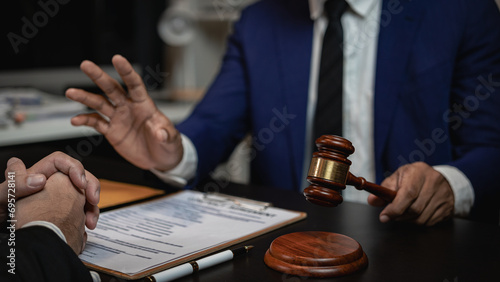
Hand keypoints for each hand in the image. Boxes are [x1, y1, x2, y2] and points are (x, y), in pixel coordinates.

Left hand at [0, 152, 99, 228]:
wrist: (3, 238)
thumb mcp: (1, 197)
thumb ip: (16, 184)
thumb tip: (40, 179)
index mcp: (37, 174)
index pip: (61, 162)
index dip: (75, 169)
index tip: (79, 183)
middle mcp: (51, 184)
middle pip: (79, 176)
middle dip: (91, 187)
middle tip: (92, 200)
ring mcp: (58, 198)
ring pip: (83, 193)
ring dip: (91, 205)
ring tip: (90, 220)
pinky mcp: (63, 212)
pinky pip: (82, 209)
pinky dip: (87, 217)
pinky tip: (85, 226)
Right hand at [65, 55, 182, 171]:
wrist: (161, 159)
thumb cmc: (169, 144)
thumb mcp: (171, 139)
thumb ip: (166, 134)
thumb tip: (159, 132)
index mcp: (145, 105)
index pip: (135, 84)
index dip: (126, 72)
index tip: (117, 58)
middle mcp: (129, 108)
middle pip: (112, 89)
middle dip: (99, 77)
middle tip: (85, 65)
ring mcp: (119, 118)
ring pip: (100, 104)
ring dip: (85, 98)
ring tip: (70, 92)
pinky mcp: (112, 132)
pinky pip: (96, 123)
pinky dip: (85, 121)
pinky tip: (75, 120)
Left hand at [367, 162, 453, 225]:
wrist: (442, 179)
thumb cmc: (415, 177)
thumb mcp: (398, 177)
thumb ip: (384, 189)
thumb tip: (372, 200)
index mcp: (419, 172)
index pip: (408, 193)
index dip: (395, 208)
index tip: (384, 216)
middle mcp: (434, 182)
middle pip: (415, 208)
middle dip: (399, 215)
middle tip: (391, 214)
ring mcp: (443, 196)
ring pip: (421, 218)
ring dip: (407, 220)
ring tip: (403, 212)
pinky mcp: (447, 208)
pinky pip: (429, 222)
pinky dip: (417, 221)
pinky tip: (414, 214)